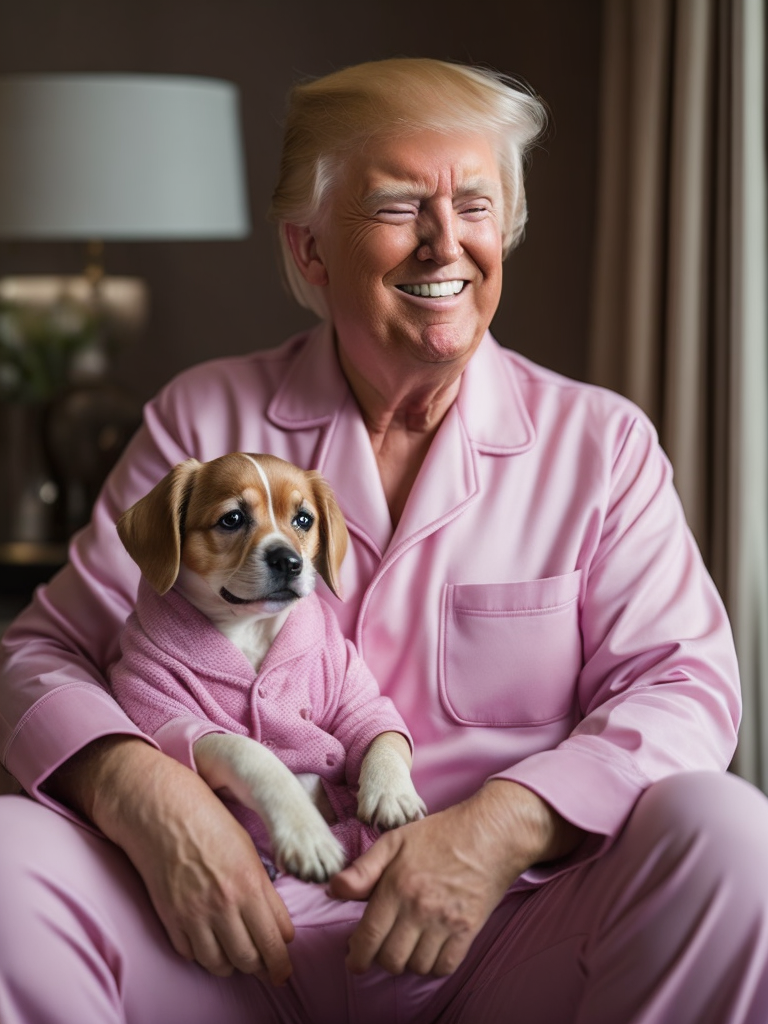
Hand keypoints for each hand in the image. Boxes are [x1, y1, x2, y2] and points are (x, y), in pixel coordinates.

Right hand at [47, 737, 294, 983]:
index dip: (283, 959)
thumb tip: (276, 925)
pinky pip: (191, 955)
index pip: (276, 939)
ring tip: (236, 956)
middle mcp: (225, 905)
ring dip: (231, 965)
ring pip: (220, 965)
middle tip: (265, 966)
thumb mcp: (248, 850)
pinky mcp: (170, 919)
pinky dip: (203, 955)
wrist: (162, 811)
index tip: (283, 963)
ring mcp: (195, 915)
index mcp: (250, 884)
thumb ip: (263, 890)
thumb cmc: (209, 822)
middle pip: (251, 959)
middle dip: (262, 967)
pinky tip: (209, 944)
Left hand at [329, 780, 582, 977]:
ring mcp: (446, 921)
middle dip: (381, 959)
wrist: (489, 834)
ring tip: (407, 946)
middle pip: (391, 958)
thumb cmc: (439, 835)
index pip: (369, 936)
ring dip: (408, 962)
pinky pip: (445, 966)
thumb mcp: (394, 841)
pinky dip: (434, 966)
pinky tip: (430, 950)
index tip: (354, 961)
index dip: (357, 956)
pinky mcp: (469, 930)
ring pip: (417, 966)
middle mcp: (420, 908)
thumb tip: (334, 890)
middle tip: (382, 949)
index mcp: (397, 886)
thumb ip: (363, 869)